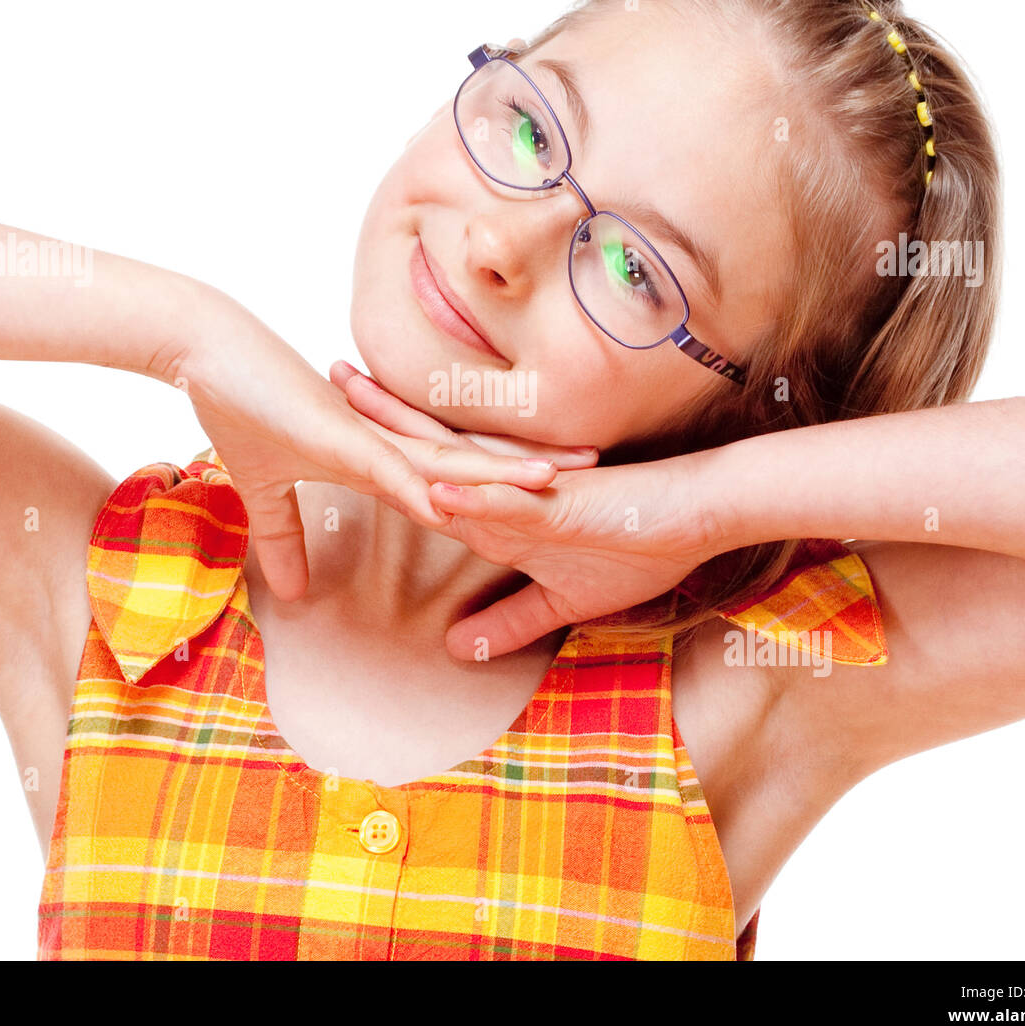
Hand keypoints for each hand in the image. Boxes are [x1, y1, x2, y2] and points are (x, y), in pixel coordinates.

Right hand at [176, 304, 598, 602]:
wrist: (205, 348)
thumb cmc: (239, 404)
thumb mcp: (265, 490)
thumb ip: (286, 536)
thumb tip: (292, 592)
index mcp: (381, 456)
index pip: (455, 477)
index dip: (505, 488)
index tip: (555, 499)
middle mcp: (388, 445)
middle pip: (474, 463)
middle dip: (531, 472)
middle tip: (596, 478)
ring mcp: (367, 439)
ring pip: (448, 464)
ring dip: (501, 476)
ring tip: (561, 482)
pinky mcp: (338, 438)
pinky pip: (392, 469)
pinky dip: (426, 489)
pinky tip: (462, 504)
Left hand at [334, 362, 729, 658]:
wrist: (700, 518)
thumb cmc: (636, 547)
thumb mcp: (560, 600)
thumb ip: (509, 620)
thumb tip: (458, 647)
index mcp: (496, 512)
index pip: (423, 481)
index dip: (380, 454)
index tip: (331, 427)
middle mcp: (505, 493)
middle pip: (427, 452)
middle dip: (374, 420)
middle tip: (324, 377)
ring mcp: (532, 494)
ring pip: (459, 463)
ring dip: (408, 434)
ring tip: (354, 401)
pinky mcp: (567, 503)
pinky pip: (514, 503)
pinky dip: (475, 497)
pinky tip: (436, 489)